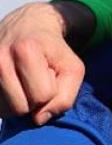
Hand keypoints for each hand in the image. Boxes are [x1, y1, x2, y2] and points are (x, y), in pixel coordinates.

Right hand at [0, 2, 85, 123]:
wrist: (27, 25)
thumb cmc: (54, 50)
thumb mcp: (73, 69)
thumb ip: (65, 97)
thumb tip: (39, 119)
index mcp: (26, 51)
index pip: (43, 96)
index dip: (52, 90)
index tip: (50, 75)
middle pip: (20, 107)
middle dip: (34, 100)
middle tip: (37, 81)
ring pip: (5, 110)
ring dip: (19, 102)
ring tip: (24, 82)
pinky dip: (6, 102)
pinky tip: (13, 85)